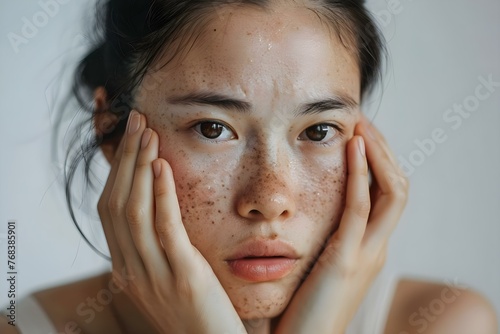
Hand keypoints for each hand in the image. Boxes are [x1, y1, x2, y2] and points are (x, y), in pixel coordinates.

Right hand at [97, 110, 245, 333]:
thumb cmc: (196, 308)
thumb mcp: (165, 274)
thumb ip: (156, 244)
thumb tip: (157, 203)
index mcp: (126, 267)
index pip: (109, 210)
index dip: (117, 170)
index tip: (130, 137)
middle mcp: (131, 270)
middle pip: (116, 203)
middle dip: (125, 158)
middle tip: (137, 121)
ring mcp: (153, 276)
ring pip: (133, 212)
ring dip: (139, 167)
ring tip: (149, 132)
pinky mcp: (182, 277)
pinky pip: (165, 229)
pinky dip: (161, 194)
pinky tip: (163, 166)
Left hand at [273, 114, 408, 332]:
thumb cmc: (304, 308)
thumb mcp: (320, 266)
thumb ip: (326, 239)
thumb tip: (309, 211)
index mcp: (369, 246)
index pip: (388, 193)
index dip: (379, 159)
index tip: (359, 132)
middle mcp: (376, 247)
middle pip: (397, 186)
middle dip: (383, 149)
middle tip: (363, 119)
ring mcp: (366, 253)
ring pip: (391, 192)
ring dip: (378, 153)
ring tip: (361, 125)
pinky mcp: (346, 260)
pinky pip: (361, 209)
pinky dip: (361, 175)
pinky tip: (353, 148)